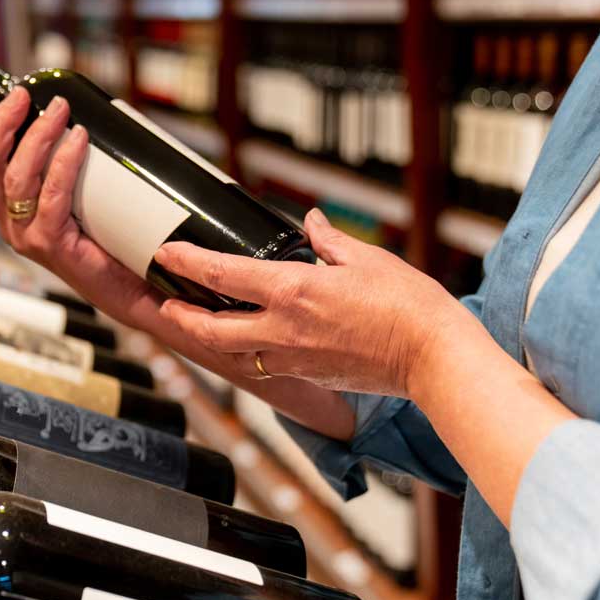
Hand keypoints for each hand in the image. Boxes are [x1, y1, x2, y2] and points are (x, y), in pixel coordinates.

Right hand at [0, 88, 161, 319]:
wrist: (133, 288)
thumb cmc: (110, 243)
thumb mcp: (79, 200)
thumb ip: (68, 171)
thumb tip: (77, 119)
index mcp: (9, 213)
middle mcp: (11, 225)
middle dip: (1, 124)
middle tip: (24, 95)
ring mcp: (28, 237)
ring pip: (16, 177)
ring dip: (36, 136)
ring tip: (59, 110)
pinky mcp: (52, 245)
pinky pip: (52, 195)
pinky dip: (64, 162)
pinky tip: (78, 140)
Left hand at [155, 209, 480, 398]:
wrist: (433, 356)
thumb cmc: (406, 305)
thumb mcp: (365, 258)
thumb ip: (328, 241)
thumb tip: (311, 222)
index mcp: (291, 292)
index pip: (221, 275)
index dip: (187, 261)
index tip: (167, 252)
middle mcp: (282, 330)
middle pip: (210, 329)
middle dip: (181, 316)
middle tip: (166, 303)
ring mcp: (293, 359)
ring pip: (233, 353)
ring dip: (209, 339)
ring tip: (199, 324)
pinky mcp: (309, 377)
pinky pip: (264, 366)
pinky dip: (246, 353)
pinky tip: (247, 343)